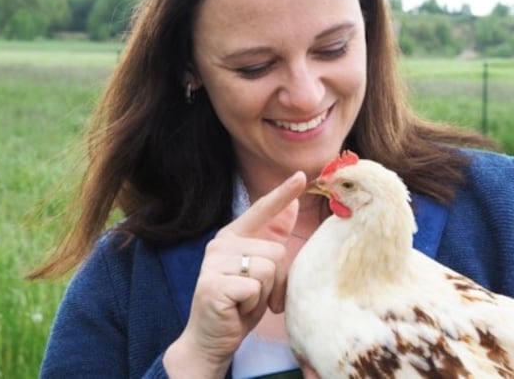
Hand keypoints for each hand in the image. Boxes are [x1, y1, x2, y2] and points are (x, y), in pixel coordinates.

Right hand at [163, 171, 305, 377]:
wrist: (211, 338)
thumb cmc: (239, 303)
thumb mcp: (260, 270)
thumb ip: (272, 238)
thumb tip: (292, 206)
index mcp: (233, 236)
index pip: (262, 210)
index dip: (282, 193)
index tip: (301, 176)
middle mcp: (221, 244)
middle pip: (276, 251)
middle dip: (275, 280)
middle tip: (256, 295)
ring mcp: (214, 264)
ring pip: (268, 269)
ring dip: (265, 294)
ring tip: (246, 301)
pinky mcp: (214, 285)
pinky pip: (255, 288)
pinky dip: (253, 304)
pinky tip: (237, 309)